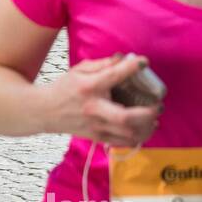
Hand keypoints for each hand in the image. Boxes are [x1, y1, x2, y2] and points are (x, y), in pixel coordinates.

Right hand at [42, 53, 161, 147]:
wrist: (44, 111)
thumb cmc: (64, 88)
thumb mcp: (79, 70)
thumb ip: (102, 64)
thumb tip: (124, 59)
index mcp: (88, 87)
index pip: (113, 76)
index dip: (131, 67)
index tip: (144, 61)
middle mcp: (93, 108)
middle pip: (125, 117)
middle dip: (147, 113)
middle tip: (157, 105)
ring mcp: (95, 126)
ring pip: (128, 133)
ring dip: (146, 127)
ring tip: (153, 118)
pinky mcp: (96, 137)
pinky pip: (122, 142)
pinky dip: (137, 137)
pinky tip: (144, 129)